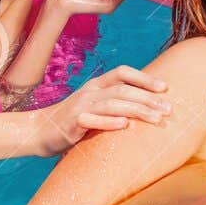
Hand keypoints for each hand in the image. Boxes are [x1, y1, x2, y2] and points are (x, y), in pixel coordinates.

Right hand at [36, 65, 169, 155]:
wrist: (36, 132)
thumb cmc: (71, 122)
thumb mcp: (93, 107)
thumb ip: (113, 104)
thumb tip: (145, 106)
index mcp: (96, 85)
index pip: (122, 73)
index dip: (144, 78)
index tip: (165, 88)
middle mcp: (89, 92)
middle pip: (123, 90)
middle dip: (149, 98)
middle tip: (169, 109)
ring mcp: (80, 106)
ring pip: (113, 104)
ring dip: (137, 110)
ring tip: (156, 119)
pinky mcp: (72, 123)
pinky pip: (92, 120)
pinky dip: (109, 122)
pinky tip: (125, 125)